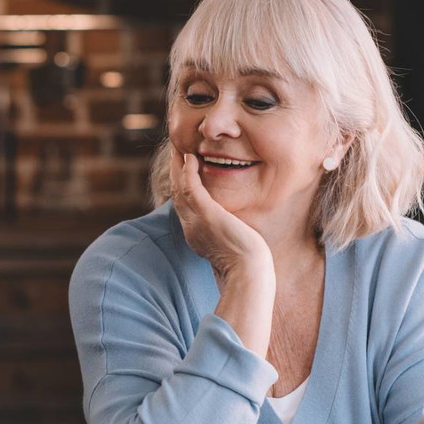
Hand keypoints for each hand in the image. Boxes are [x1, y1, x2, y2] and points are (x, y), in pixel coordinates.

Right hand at [169, 148, 274, 356]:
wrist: (249, 273)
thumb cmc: (248, 264)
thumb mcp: (233, 245)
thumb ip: (228, 233)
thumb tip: (235, 228)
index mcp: (195, 234)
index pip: (183, 204)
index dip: (180, 186)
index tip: (183, 171)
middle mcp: (190, 226)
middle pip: (176, 193)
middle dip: (174, 172)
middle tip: (176, 152)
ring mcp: (196, 221)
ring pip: (179, 188)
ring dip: (177, 167)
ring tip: (179, 150)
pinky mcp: (206, 214)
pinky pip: (190, 188)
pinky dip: (187, 172)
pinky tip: (190, 158)